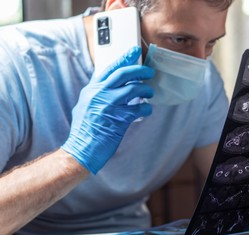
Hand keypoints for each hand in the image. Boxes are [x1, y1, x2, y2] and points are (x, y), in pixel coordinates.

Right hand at [62, 46, 153, 173]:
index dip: (123, 59)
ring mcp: (109, 106)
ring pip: (133, 89)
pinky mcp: (119, 119)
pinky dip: (146, 108)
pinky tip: (147, 110)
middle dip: (139, 70)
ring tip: (150, 92)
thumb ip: (97, 96)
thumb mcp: (85, 107)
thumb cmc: (84, 131)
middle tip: (149, 71)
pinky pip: (138, 108)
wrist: (81, 151)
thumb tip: (112, 89)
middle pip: (123, 74)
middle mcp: (99, 95)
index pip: (109, 69)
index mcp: (91, 91)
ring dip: (146, 89)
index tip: (135, 51)